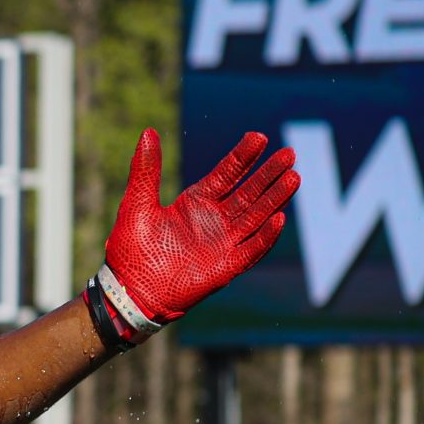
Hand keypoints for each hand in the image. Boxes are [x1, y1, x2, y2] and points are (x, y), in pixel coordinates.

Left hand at [86, 130, 298, 344]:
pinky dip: (265, 236)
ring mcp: (223, 243)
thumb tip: (148, 133)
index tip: (260, 137)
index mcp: (195, 203)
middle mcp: (214, 220)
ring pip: (256, 217)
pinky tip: (280, 218)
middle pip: (249, 193)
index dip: (243, 156)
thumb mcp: (137, 204)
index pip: (226, 174)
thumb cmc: (131, 250)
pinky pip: (251, 250)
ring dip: (275, 199)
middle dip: (268, 174)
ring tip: (294, 177)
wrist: (128, 291)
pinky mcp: (226, 267)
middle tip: (289, 154)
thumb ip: (146, 170)